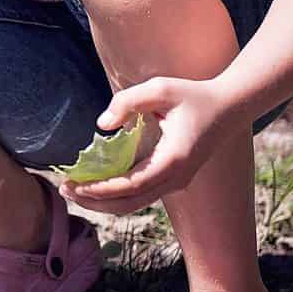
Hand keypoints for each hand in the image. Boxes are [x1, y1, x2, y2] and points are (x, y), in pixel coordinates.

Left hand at [61, 75, 248, 213]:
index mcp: (174, 160)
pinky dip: (116, 194)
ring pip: (134, 203)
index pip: (131, 185)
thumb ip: (128, 101)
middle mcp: (176, 178)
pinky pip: (141, 194)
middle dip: (94, 201)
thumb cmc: (194, 95)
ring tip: (73, 190)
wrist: (229, 108)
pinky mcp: (174, 180)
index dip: (100, 189)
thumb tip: (101, 125)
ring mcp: (176, 182)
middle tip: (63, 191)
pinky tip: (94, 184)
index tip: (74, 185)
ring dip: (103, 201)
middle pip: (129, 203)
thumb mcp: (160, 88)